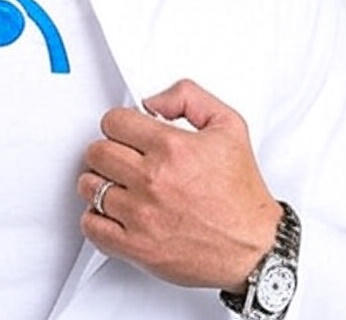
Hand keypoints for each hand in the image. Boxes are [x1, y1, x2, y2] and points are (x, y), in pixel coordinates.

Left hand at [77, 78, 281, 292]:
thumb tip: (152, 101)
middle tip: (121, 157)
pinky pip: (92, 226)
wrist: (255, 249)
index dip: (119, 123)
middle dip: (107, 150)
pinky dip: (95, 218)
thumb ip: (188, 97)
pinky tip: (112, 212)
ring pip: (89, 186)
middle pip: (97, 152)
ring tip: (117, 184)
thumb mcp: (228, 125)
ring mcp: (142, 216)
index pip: (113, 121)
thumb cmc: (241, 194)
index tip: (126, 132)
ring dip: (99, 182)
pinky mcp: (137, 248)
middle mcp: (153, 181)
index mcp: (171, 148)